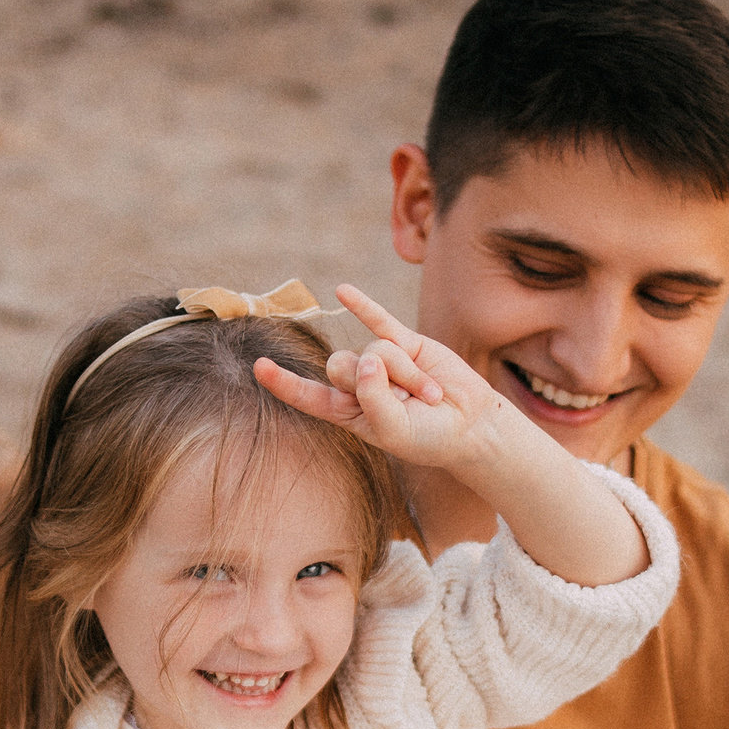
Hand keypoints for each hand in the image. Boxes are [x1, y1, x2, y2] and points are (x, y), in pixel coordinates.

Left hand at [254, 284, 513, 474]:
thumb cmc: (428, 437)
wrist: (469, 424)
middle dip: (374, 383)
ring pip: (373, 351)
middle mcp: (357, 383)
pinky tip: (342, 291)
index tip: (258, 366)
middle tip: (408, 404)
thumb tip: (367, 357)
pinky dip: (362, 305)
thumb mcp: (394, 430)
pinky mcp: (405, 342)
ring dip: (406, 376)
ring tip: (428, 394)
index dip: (284, 383)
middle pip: (340, 366)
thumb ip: (373, 399)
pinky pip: (378, 319)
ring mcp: (380, 360)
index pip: (308, 396)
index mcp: (347, 411)